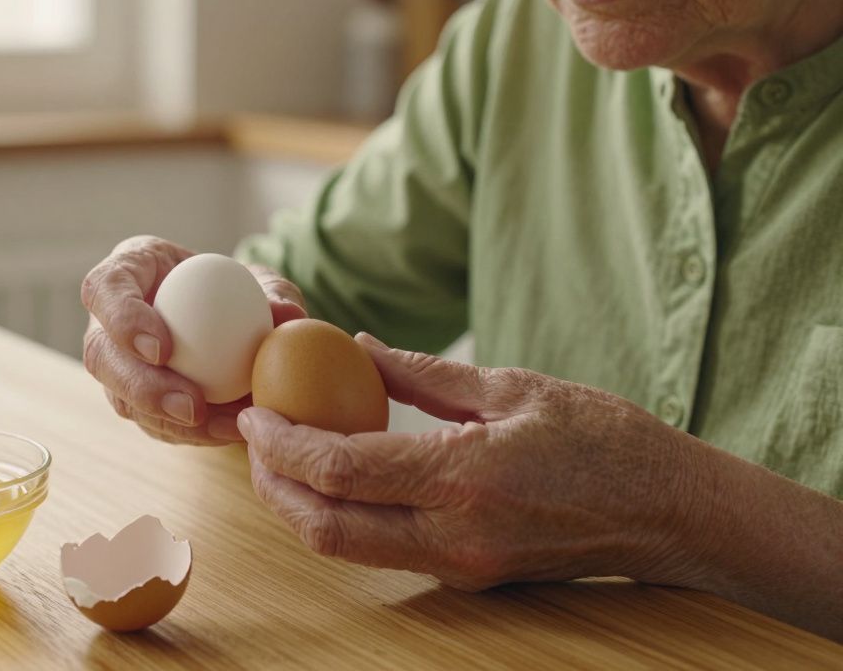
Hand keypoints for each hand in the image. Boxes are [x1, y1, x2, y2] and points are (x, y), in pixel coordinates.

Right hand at [82, 235, 305, 444]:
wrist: (227, 316)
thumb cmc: (235, 285)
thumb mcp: (259, 280)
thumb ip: (274, 293)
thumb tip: (289, 318)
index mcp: (127, 271)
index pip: (104, 289)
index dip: (122, 320)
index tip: (163, 349)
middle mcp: (107, 320)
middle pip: (101, 356)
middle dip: (141, 387)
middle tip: (191, 407)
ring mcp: (115, 363)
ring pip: (120, 398)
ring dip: (168, 420)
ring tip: (221, 428)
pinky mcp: (133, 399)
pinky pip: (151, 422)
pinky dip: (190, 432)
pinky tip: (228, 432)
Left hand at [238, 333, 709, 590]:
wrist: (670, 513)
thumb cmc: (604, 439)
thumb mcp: (513, 386)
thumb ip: (423, 373)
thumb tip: (354, 348)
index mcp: (466, 478)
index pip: (341, 471)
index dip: (282, 445)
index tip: (254, 413)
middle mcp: (455, 536)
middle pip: (325, 528)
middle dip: (272, 487)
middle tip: (254, 441)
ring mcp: (460, 567)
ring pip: (347, 549)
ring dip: (301, 508)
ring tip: (282, 458)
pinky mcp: (466, 577)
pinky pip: (383, 551)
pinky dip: (343, 517)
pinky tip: (338, 477)